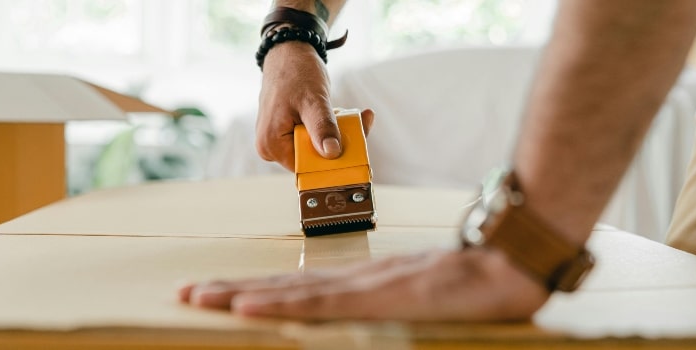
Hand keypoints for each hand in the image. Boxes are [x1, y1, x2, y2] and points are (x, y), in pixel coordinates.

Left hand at [179, 248, 548, 320]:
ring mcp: (364, 287)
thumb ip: (395, 300)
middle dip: (231, 290)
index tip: (221, 294)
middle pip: (283, 287)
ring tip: (199, 297)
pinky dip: (281, 303)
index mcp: (363, 284)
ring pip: (291, 292)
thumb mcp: (426, 298)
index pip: (300, 289)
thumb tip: (367, 309)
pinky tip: (249, 304)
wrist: (510, 263)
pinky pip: (322, 303)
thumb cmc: (473, 282)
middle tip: (185, 293)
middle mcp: (355, 282)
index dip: (258, 290)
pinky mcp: (379, 296)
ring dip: (240, 294)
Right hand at [256, 41, 373, 170]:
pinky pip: (314, 138)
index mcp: (271, 145)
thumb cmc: (296, 72)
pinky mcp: (289, 132)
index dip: (333, 161)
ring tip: (353, 114)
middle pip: (313, 159)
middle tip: (361, 122)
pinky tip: (343, 113)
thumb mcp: (313, 100)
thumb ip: (322, 127)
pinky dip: (331, 128)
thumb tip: (332, 153)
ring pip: (317, 148)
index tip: (358, 146)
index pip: (307, 167)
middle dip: (340, 144)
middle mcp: (271, 148)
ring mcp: (279, 140)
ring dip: (338, 134)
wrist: (288, 52)